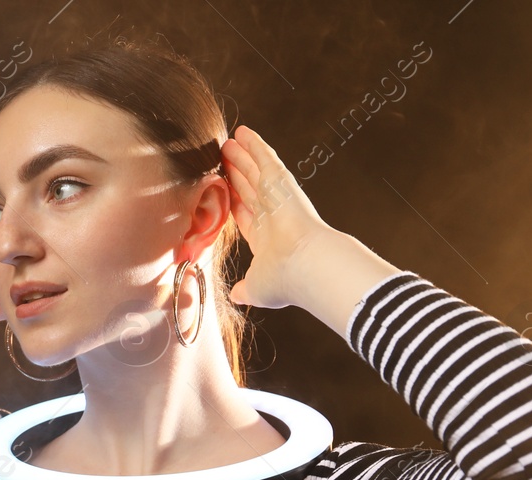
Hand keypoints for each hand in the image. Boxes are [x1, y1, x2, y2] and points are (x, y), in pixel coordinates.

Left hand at [220, 125, 337, 310]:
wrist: (305, 266)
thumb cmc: (284, 280)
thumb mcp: (256, 288)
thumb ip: (244, 289)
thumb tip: (236, 295)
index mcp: (268, 239)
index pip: (248, 216)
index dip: (236, 203)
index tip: (227, 193)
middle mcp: (274, 215)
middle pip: (250, 189)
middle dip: (238, 175)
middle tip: (226, 160)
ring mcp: (278, 197)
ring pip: (256, 171)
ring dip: (243, 157)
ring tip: (229, 142)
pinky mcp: (281, 182)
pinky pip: (265, 157)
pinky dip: (255, 144)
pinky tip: (243, 132)